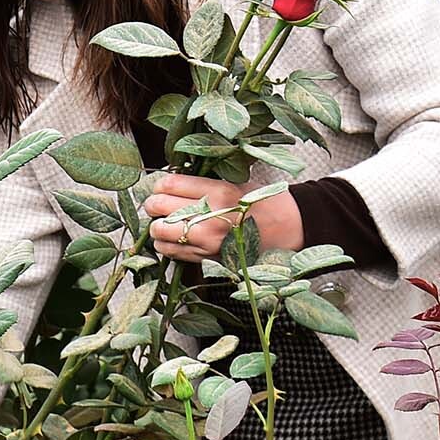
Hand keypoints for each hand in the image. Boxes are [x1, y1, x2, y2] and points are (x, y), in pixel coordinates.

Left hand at [144, 172, 301, 261]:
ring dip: (157, 226)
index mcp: (218, 192)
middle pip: (158, 206)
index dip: (158, 185)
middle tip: (157, 205)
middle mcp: (211, 217)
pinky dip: (166, 244)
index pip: (168, 184)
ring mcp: (208, 240)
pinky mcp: (207, 257)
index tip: (161, 187)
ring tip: (166, 222)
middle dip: (153, 205)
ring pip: (159, 232)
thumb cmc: (259, 202)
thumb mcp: (233, 182)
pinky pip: (171, 251)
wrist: (286, 228)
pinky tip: (175, 238)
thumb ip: (200, 184)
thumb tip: (166, 184)